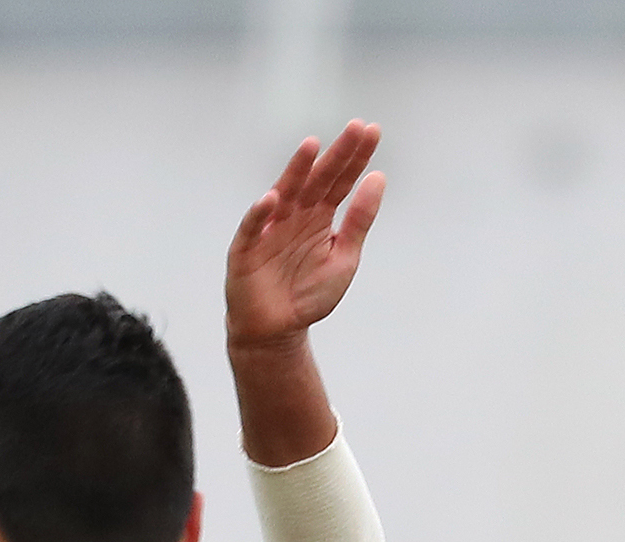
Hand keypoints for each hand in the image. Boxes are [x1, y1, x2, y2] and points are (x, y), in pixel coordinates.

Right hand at [226, 122, 387, 351]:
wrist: (276, 330)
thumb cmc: (307, 293)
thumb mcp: (344, 257)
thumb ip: (359, 220)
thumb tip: (378, 179)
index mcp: (319, 216)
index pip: (340, 181)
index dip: (356, 157)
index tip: (373, 131)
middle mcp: (295, 215)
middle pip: (318, 180)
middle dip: (337, 155)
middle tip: (356, 128)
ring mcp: (270, 229)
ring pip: (284, 194)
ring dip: (296, 171)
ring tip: (312, 147)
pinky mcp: (246, 250)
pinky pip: (253, 228)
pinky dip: (260, 214)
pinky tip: (273, 199)